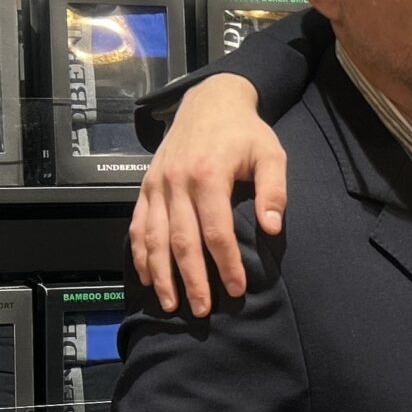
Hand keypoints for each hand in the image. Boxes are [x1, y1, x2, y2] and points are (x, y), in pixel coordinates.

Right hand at [128, 77, 287, 315]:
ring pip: (154, 238)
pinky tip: (147, 278)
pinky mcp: (145, 186)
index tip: (237, 289)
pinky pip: (138, 225)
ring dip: (161, 274)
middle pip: (182, 241)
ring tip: (171, 304)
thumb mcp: (270, 154)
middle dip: (192, 279)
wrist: (209, 101)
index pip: (216, 230)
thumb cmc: (244, 132)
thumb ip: (273, 191)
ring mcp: (157, 184)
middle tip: (201, 310)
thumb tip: (272, 228)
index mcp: (208, 175)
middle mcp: (177, 182)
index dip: (227, 263)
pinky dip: (140, 253)